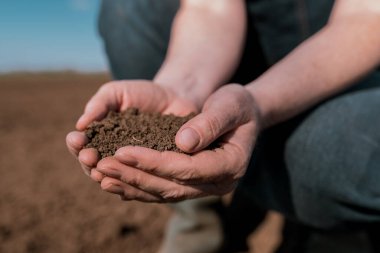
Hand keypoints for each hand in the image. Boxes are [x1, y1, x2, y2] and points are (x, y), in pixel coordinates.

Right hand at [66, 80, 197, 181]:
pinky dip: (133, 187)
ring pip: (116, 180)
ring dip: (107, 177)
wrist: (174, 98)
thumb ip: (99, 105)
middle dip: (88, 163)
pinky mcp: (153, 173)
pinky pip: (142, 184)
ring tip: (101, 172)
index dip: (77, 145)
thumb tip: (80, 124)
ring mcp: (133, 168)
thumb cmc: (141, 94)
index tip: (77, 140)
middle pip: (95, 168)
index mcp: (100, 139)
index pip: (83, 147)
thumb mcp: (117, 93)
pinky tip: (125, 188)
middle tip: (88, 157)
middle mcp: (113, 158)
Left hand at [95, 84, 261, 201]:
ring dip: (130, 184)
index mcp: (231, 165)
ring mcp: (205, 187)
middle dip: (135, 175)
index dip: (154, 162)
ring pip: (163, 192)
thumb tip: (183, 143)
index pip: (188, 169)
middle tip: (101, 165)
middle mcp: (218, 183)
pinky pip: (162, 190)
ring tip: (100, 174)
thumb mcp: (229, 105)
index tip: (124, 151)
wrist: (242, 113)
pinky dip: (137, 186)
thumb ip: (210, 123)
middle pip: (171, 185)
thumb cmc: (237, 105)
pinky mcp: (191, 184)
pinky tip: (114, 181)